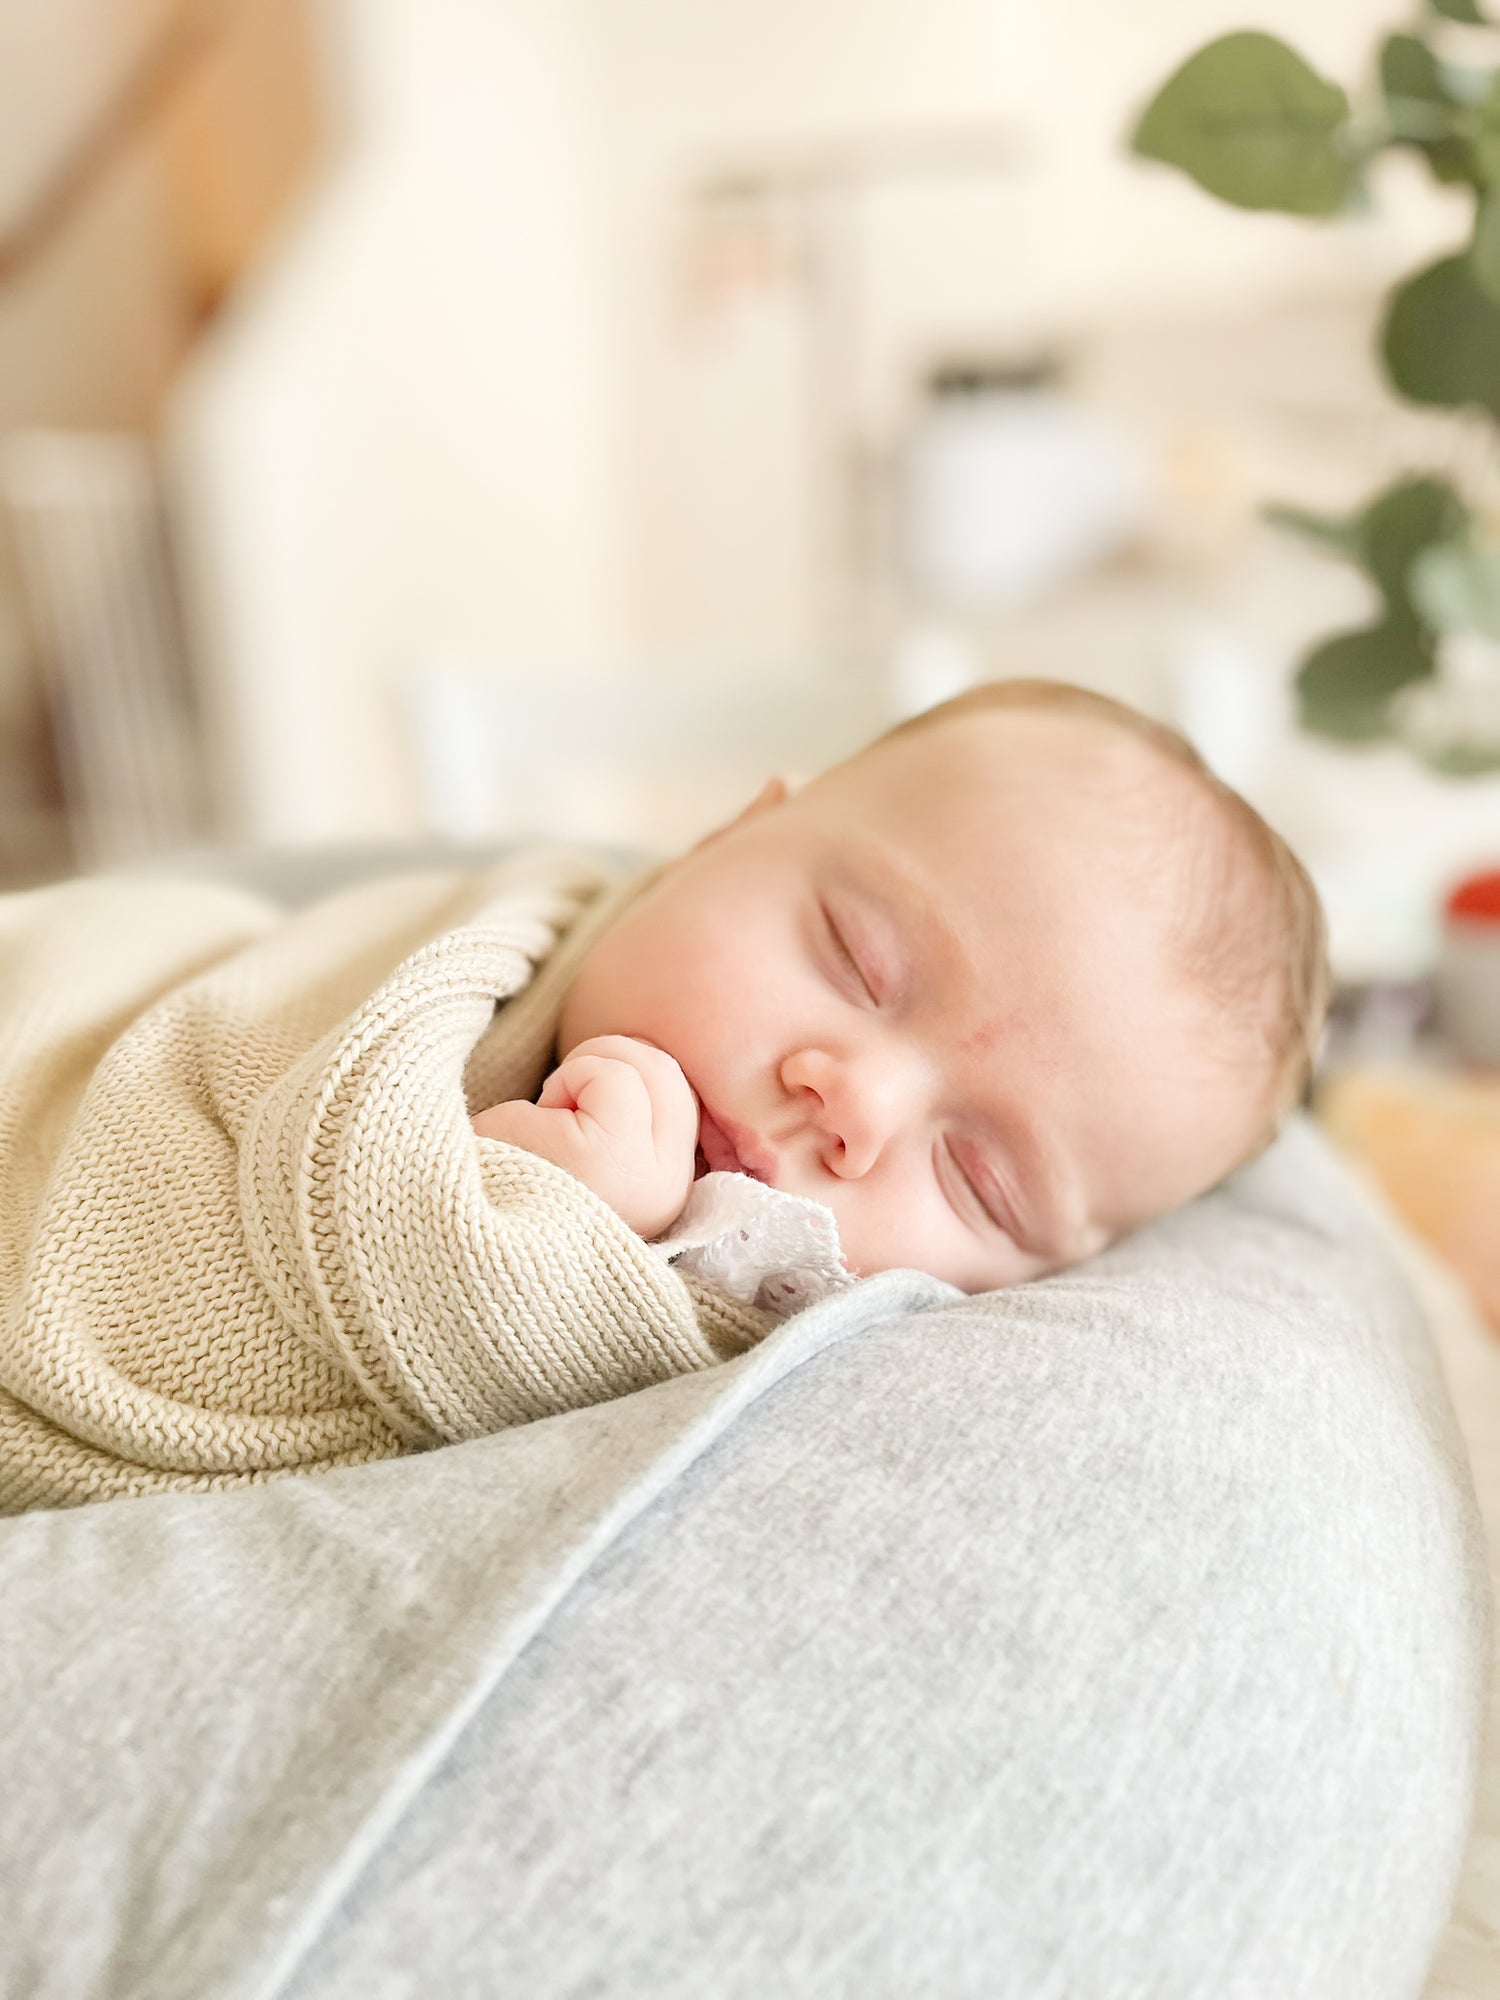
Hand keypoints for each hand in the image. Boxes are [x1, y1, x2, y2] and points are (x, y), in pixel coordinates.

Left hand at [472, 1034, 698, 1239]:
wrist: (447, 1228)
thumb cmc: (503, 1181)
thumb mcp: (585, 1150)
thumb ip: (627, 1117)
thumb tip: (642, 1055)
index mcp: (667, 1194)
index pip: (679, 1096)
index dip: (624, 1076)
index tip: (571, 1110)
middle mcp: (670, 1192)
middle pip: (669, 1074)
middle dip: (609, 1063)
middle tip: (556, 1101)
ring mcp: (647, 1177)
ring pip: (650, 1067)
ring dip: (587, 1074)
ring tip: (547, 1122)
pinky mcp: (613, 1158)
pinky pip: (612, 1075)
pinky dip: (569, 1077)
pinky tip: (535, 1121)